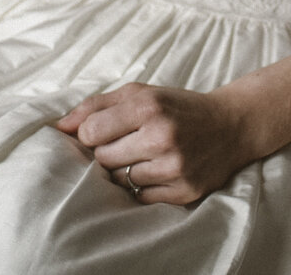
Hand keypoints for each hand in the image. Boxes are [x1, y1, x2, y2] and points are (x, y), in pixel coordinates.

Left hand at [55, 83, 256, 204]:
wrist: (231, 125)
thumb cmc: (178, 107)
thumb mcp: (140, 93)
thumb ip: (96, 106)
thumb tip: (58, 127)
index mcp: (148, 106)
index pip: (91, 132)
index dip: (92, 133)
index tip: (104, 131)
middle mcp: (162, 136)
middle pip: (103, 158)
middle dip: (108, 152)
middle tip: (128, 142)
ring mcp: (175, 166)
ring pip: (121, 181)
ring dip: (126, 170)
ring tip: (144, 155)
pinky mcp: (185, 191)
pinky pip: (142, 197)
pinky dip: (145, 186)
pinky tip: (158, 169)